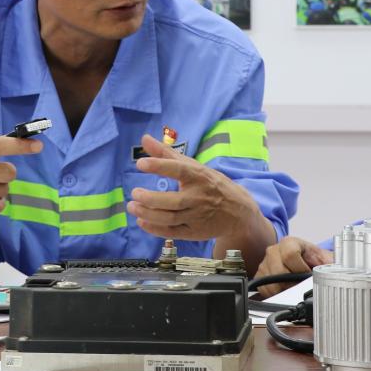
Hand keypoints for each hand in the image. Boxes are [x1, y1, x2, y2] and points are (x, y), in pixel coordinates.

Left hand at [127, 134, 261, 240]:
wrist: (237, 211)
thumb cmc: (210, 184)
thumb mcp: (193, 165)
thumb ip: (166, 153)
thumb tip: (144, 138)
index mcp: (199, 176)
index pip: (179, 170)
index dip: (159, 166)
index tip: (140, 164)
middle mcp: (198, 197)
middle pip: (173, 201)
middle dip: (150, 198)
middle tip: (134, 193)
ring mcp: (197, 216)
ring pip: (170, 218)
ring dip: (149, 214)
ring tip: (132, 206)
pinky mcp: (194, 232)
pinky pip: (172, 232)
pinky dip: (155, 228)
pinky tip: (142, 221)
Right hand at [255, 237, 333, 296]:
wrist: (302, 261)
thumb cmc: (312, 259)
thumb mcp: (324, 258)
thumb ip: (331, 262)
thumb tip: (339, 269)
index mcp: (289, 243)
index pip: (290, 254)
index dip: (300, 268)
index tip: (308, 275)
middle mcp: (274, 251)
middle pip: (278, 271)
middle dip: (293, 283)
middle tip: (302, 286)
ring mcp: (265, 263)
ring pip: (270, 283)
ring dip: (284, 290)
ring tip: (294, 289)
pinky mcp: (260, 275)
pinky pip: (264, 290)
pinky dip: (275, 294)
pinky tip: (285, 291)